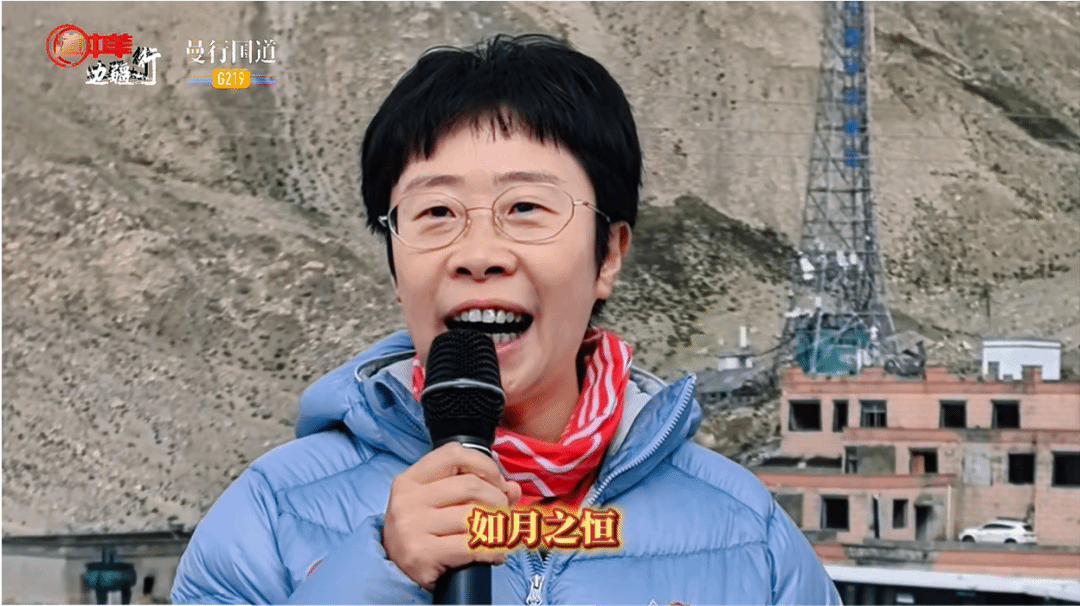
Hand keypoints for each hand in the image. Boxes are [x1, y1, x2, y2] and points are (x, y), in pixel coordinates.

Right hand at [382, 442, 522, 591]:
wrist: (395, 574)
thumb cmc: (423, 534)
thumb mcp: (440, 504)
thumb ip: (476, 490)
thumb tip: (512, 489)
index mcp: (410, 479)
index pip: (454, 454)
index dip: (485, 466)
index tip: (497, 483)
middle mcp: (408, 499)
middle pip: (471, 486)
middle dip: (498, 501)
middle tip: (503, 516)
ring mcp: (412, 526)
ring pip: (474, 516)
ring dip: (498, 528)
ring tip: (499, 536)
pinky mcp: (421, 554)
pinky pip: (471, 546)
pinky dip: (492, 550)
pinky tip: (494, 555)